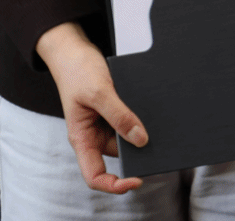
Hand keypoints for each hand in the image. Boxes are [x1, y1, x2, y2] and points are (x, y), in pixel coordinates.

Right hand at [36, 21, 146, 193]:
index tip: (136, 180)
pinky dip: (142, 119)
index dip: (115, 185)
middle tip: (159, 144)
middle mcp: (93, 136)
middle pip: (119, 158)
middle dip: (137, 154)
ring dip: (142, 134)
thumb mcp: (98, 91)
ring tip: (158, 122)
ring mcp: (105, 125)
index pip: (95, 175)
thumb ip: (119, 115)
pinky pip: (131, 123)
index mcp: (82, 139)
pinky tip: (153, 110)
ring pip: (128, 140)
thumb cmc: (77, 70)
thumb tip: (141, 140)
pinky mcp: (115, 114)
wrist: (75, 50)